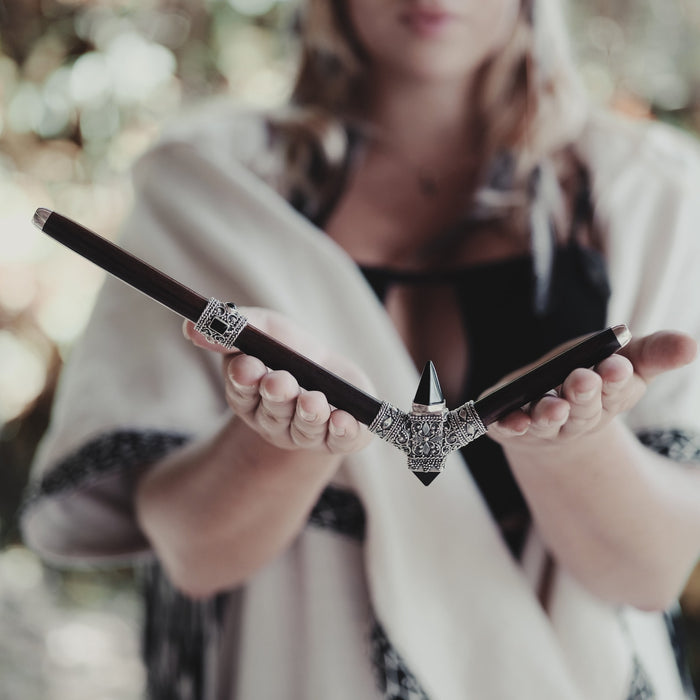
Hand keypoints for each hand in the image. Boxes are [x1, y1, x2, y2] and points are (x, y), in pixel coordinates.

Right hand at [183, 307, 373, 454]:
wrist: (332, 373)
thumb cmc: (291, 349)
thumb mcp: (265, 328)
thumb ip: (235, 326)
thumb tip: (191, 327)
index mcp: (250, 396)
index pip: (242, 392)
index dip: (244, 380)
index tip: (248, 365)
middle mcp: (275, 421)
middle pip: (272, 413)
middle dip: (277, 396)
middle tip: (280, 381)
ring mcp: (306, 433)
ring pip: (304, 429)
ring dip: (309, 415)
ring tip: (313, 401)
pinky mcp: (341, 438)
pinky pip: (341, 440)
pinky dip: (343, 431)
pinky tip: (345, 420)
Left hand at [487, 330, 696, 449]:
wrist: (552, 412)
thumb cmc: (592, 378)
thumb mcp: (624, 361)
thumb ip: (653, 353)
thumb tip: (691, 344)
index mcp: (609, 398)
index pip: (617, 390)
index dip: (616, 379)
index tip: (616, 366)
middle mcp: (578, 417)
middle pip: (582, 407)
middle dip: (584, 393)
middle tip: (584, 378)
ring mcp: (544, 425)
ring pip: (547, 420)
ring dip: (549, 414)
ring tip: (552, 405)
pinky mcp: (512, 427)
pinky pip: (510, 429)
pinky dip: (510, 425)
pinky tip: (508, 420)